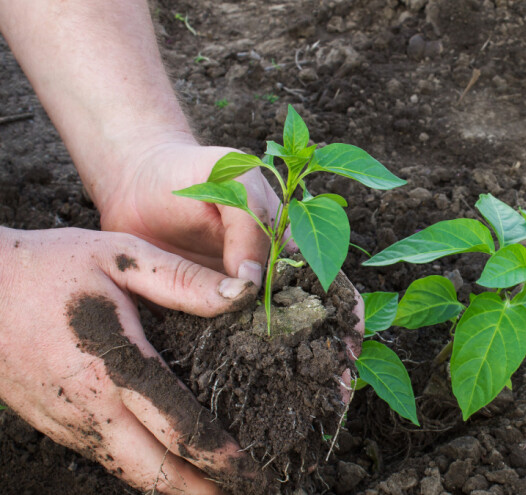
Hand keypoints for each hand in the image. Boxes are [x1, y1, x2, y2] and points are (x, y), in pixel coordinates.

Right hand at [0, 227, 257, 492]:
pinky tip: (167, 465)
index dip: (220, 456)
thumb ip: (183, 280)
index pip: (179, 429)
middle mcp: (90, 408)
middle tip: (246, 492)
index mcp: (114, 368)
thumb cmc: (48, 265)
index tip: (252, 468)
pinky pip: (107, 458)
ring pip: (129, 473)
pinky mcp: (52, 424)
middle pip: (155, 473)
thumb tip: (242, 295)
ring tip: (215, 488)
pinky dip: (143, 472)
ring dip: (174, 487)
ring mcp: (67, 422)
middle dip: (203, 490)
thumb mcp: (120, 256)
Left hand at [96, 141, 366, 392]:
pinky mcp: (198, 312)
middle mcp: (268, 278)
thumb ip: (248, 225)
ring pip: (267, 345)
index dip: (347, 321)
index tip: (349, 354)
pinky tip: (242, 400)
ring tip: (296, 411)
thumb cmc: (193, 172)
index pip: (332, 285)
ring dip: (285, 376)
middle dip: (325, 362)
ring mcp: (234, 299)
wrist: (134, 178)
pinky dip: (235, 372)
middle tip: (329, 400)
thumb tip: (251, 286)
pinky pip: (220, 346)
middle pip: (307, 326)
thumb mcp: (232, 180)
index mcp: (288, 245)